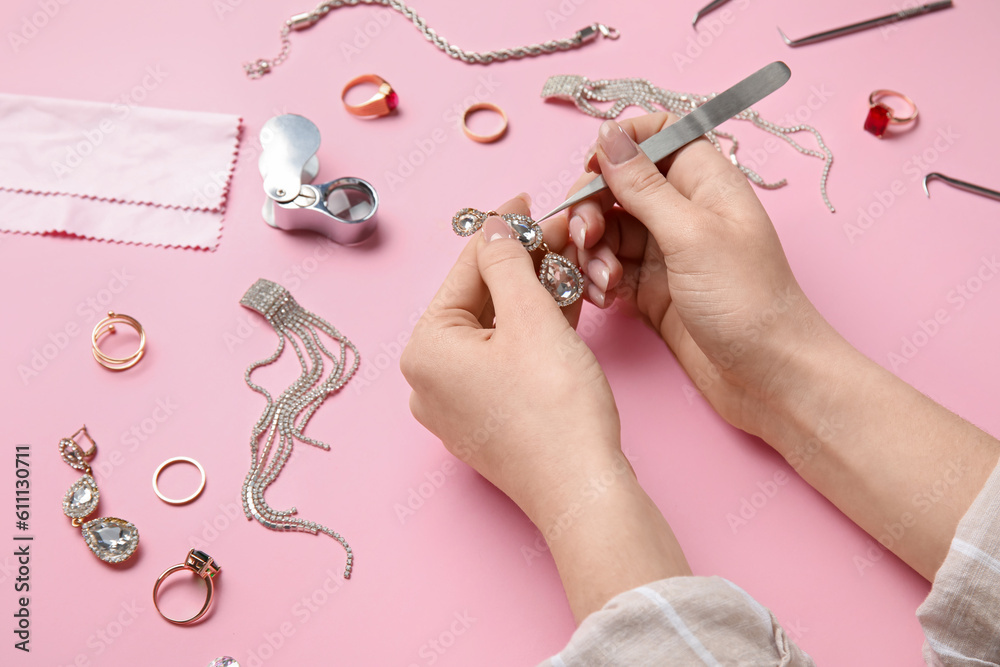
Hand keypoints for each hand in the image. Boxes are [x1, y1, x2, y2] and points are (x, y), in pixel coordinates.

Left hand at [402, 194, 690, 620]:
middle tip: (558, 234)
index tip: (526, 201)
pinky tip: (563, 306)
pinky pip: (504, 362)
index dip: (503, 230)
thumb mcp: (532, 318)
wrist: (584, 489)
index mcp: (425, 349)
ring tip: (569, 265)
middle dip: (524, 265)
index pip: (465, 271)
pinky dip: (532, 334)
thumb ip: (508, 262)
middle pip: (480, 301)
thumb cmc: (555, 409)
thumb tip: (494, 227)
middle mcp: (429, 380)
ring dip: (533, 297)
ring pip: (496, 332)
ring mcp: (456, 406)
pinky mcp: (486, 422)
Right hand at [565, 114, 835, 436]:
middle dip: (594, 207)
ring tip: (603, 279)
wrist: (766, 374)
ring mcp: (666, 250)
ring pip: (608, 229)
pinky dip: (600, 279)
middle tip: (587, 237)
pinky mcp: (651, 287)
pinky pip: (610, 268)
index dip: (621, 145)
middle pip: (620, 185)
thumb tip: (610, 134)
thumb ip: (643, 185)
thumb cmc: (747, 300)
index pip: (657, 135)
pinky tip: (606, 297)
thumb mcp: (690, 234)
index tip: (594, 168)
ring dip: (594, 251)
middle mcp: (683, 210)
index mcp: (704, 182)